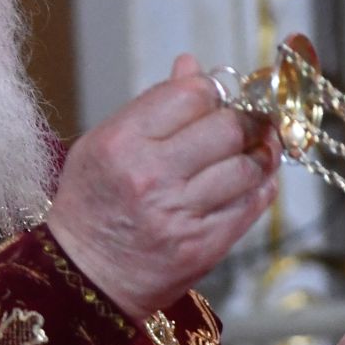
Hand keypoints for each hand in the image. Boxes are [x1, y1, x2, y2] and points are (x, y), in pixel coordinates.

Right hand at [47, 53, 280, 322]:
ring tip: (254, 149)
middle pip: (227, 128)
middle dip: (244, 119)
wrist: (83, 277)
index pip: (190, 94)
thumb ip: (150, 104)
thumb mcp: (102, 144)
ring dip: (259, 154)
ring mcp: (180, 213)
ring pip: (247, 166)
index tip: (212, 98)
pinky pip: (252, 205)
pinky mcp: (203, 245)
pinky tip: (254, 179)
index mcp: (121, 143)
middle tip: (245, 121)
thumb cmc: (90, 204)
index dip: (209, 91)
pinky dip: (260, 186)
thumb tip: (190, 66)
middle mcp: (151, 176)